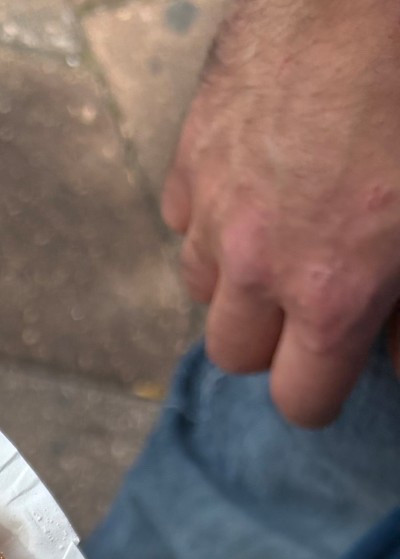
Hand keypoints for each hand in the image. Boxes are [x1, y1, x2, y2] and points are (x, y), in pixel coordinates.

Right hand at [162, 0, 399, 425]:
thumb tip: (396, 352)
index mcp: (334, 290)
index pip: (300, 400)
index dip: (323, 390)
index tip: (340, 366)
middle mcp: (259, 263)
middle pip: (235, 354)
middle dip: (272, 337)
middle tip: (313, 294)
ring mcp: (215, 206)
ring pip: (202, 287)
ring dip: (237, 277)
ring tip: (284, 230)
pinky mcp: (191, 152)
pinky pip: (186, 214)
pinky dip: (215, 211)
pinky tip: (260, 175)